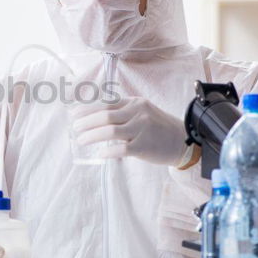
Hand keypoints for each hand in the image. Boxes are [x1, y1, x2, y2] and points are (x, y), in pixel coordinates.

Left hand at [71, 96, 186, 165]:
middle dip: (85, 122)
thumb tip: (94, 118)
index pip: (105, 104)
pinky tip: (100, 154)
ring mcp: (142, 129)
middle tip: (74, 128)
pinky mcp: (145, 146)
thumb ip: (123, 112)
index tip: (73, 114)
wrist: (184, 141)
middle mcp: (138, 113)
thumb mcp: (142, 112)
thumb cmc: (158, 128)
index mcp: (134, 103)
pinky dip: (109, 151)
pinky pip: (122, 149)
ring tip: (81, 140)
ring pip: (110, 131)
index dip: (87, 109)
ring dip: (92, 136)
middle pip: (105, 116)